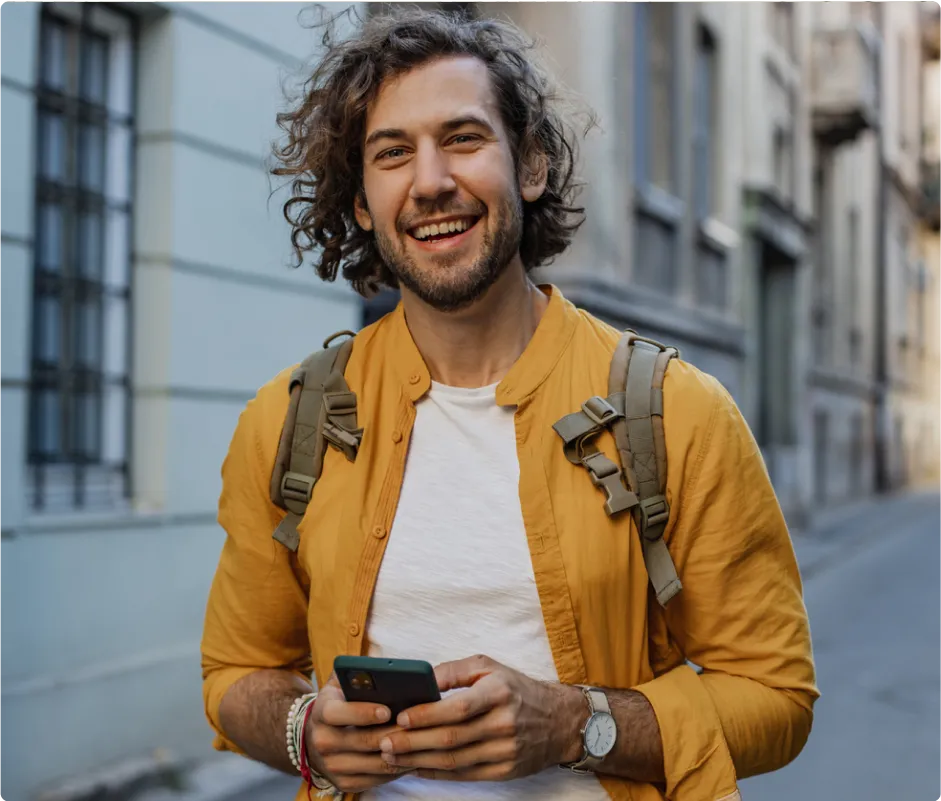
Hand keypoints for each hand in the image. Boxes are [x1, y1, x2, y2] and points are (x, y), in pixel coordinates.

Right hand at [304, 674, 413, 793]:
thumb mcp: (339, 684)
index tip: (388, 710)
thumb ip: (357, 673)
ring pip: (373, 763)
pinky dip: (396, 770)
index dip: (364, 712)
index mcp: (322, 711)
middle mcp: (322, 740)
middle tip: (418, 727)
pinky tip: (412, 758)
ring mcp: (331, 765)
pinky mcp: (342, 783)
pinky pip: (375, 780)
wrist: (315, 736)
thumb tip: (384, 665)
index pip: (340, 713)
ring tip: (422, 742)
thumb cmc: (339, 703)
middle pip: (363, 741)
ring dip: (400, 754)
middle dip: (393, 734)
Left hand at [378, 655, 585, 781]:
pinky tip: (418, 767)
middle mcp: (503, 723)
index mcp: (498, 692)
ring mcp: (505, 751)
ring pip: (454, 761)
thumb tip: (422, 678)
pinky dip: (438, 773)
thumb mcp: (490, 667)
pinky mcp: (504, 771)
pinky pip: (464, 775)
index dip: (426, 715)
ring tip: (392, 756)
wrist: (559, 721)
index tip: (399, 717)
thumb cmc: (517, 689)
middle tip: (384, 742)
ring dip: (419, 760)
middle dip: (413, 742)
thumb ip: (454, 670)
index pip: (457, 707)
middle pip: (450, 738)